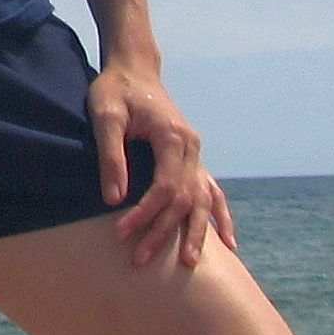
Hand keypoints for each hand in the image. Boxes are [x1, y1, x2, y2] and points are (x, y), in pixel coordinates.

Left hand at [87, 60, 236, 269]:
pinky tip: (229, 243)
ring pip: (203, 200)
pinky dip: (220, 217)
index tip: (121, 233)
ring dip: (196, 233)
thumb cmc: (115, 90)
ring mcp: (196, 153)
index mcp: (174, 136)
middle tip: (140, 261)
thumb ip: (111, 155)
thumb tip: (114, 199)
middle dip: (164, 232)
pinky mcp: (193, 158)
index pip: (164, 187)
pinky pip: (213, 192)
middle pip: (185, 200)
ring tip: (191, 264)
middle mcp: (192, 147)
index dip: (144, 213)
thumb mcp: (105, 116)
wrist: (134, 69)